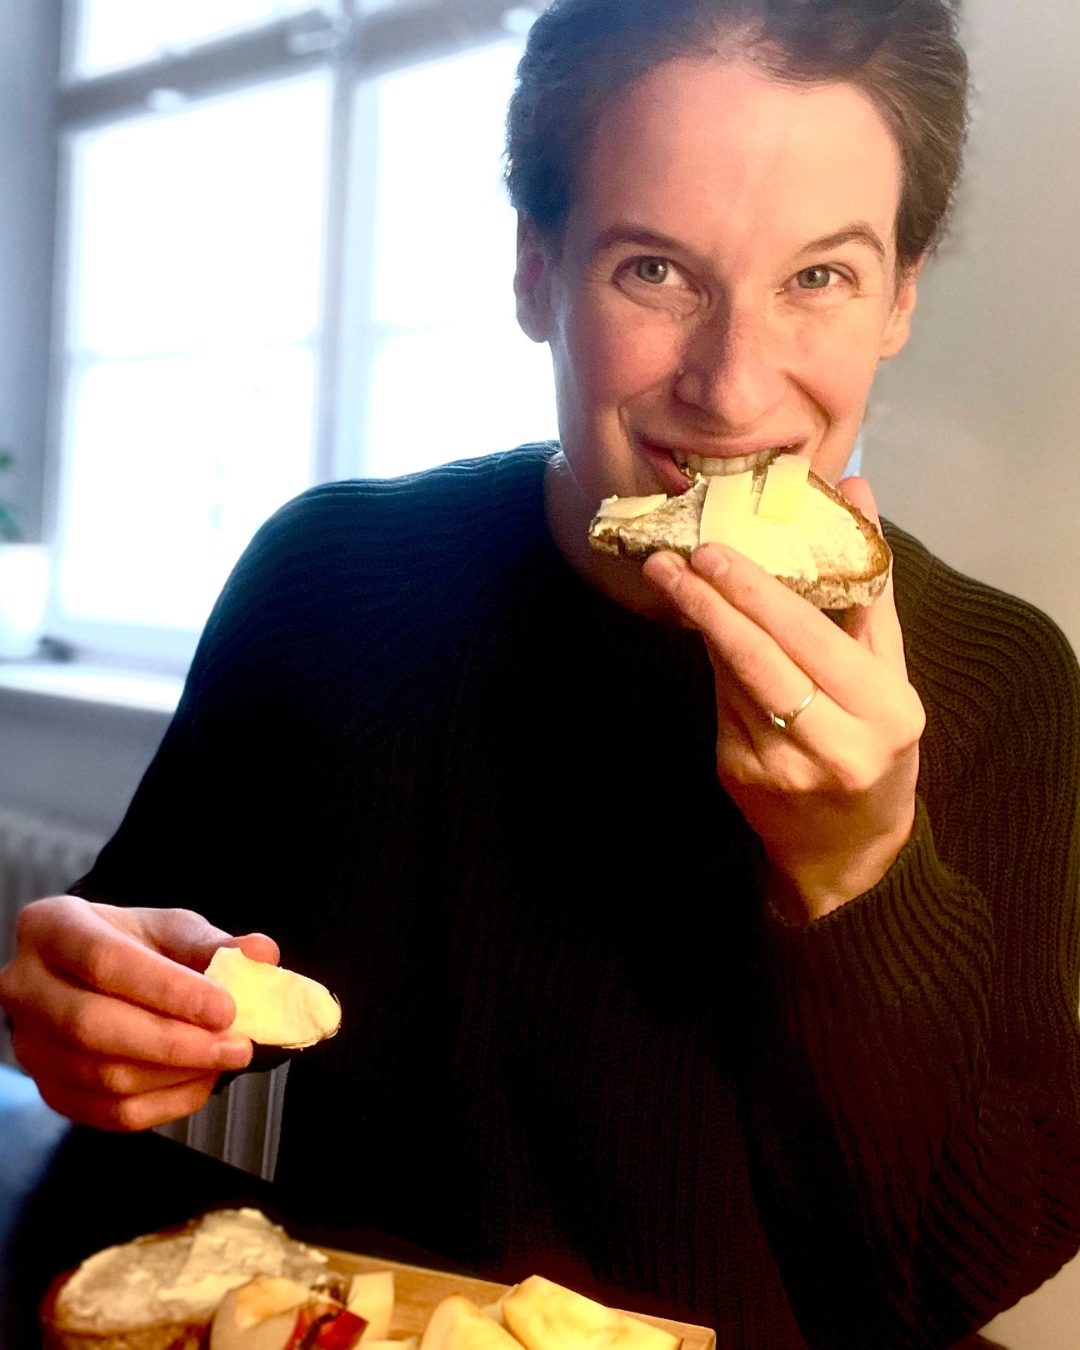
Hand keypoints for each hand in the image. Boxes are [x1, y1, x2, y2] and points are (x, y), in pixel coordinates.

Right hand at [0, 896, 278, 1129]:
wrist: (93, 974)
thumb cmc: (133, 945)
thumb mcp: (171, 929)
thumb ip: (216, 943)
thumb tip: (262, 954)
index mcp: (51, 928)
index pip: (105, 963)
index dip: (169, 990)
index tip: (226, 1007)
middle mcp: (26, 987)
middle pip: (94, 1027)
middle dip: (176, 1043)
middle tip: (236, 1045)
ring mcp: (30, 1044)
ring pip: (102, 1076)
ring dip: (176, 1075)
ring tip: (224, 1058)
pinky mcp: (49, 1088)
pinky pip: (108, 1113)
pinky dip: (165, 1104)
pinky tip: (200, 1080)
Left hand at [642, 478, 924, 920]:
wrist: (848, 849)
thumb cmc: (878, 744)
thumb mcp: (890, 674)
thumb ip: (869, 586)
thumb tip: (855, 492)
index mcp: (883, 712)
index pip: (810, 639)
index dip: (759, 594)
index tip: (717, 552)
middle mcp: (832, 745)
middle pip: (759, 659)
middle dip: (711, 602)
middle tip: (674, 557)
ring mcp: (779, 766)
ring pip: (731, 678)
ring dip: (700, 624)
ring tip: (673, 577)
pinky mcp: (739, 775)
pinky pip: (719, 701)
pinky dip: (712, 660)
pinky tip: (703, 627)